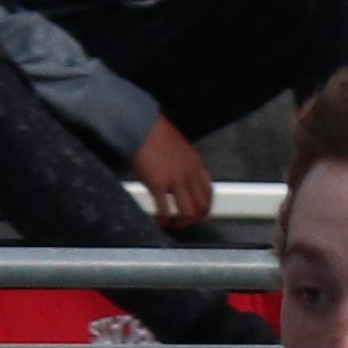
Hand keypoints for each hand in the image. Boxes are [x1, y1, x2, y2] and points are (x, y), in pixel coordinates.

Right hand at [131, 110, 213, 229]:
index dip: (206, 207)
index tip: (200, 214)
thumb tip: (177, 175)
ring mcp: (175, 180)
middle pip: (202, 206)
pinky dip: (164, 220)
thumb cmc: (153, 131)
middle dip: (195, 219)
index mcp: (195, 163)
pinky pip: (166, 210)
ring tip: (172, 224)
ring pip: (188, 213)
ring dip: (181, 223)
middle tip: (184, 222)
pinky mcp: (159, 184)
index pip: (208, 191)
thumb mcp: (177, 146)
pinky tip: (159, 220)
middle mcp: (189, 173)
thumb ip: (182, 162)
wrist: (139, 123)